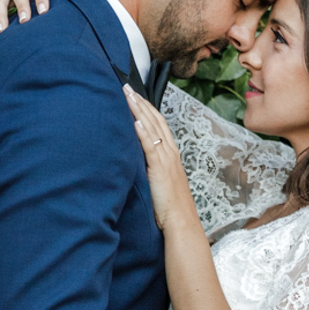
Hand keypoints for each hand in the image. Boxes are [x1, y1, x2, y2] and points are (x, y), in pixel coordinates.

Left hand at [124, 85, 195, 232]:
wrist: (182, 223)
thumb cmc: (170, 208)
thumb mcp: (161, 183)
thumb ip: (152, 169)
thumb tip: (137, 162)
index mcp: (171, 155)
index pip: (159, 124)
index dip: (147, 108)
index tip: (134, 95)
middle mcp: (170, 153)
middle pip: (155, 120)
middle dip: (141, 102)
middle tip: (126, 86)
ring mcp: (166, 160)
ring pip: (152, 129)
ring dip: (139, 110)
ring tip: (127, 95)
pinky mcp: (160, 169)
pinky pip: (151, 147)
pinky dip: (143, 132)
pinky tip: (134, 120)